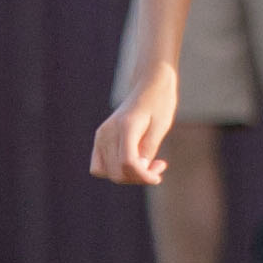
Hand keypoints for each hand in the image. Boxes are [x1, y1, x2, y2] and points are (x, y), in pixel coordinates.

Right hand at [91, 69, 178, 185]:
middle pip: (116, 172)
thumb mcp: (161, 126)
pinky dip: (118, 169)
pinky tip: (137, 163)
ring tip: (149, 165)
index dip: (143, 176)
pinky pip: (101, 165)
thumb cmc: (159, 103)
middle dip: (138, 177)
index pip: (128, 163)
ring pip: (106, 172)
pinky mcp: (101, 138)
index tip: (159, 176)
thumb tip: (139, 170)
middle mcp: (107, 133)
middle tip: (159, 167)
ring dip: (128, 176)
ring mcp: (101, 136)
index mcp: (125, 127)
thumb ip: (149, 148)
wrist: (149, 85)